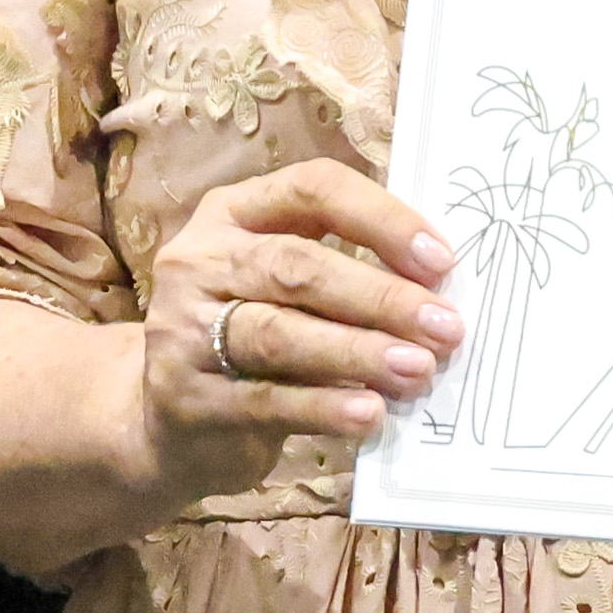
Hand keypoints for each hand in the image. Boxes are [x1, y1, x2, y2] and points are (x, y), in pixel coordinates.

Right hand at [127, 160, 460, 519]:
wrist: (168, 424)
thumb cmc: (251, 337)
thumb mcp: (284, 289)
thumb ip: (344, 275)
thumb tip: (439, 292)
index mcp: (234, 213)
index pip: (312, 189)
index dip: (381, 218)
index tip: (441, 260)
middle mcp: (201, 261)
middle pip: (296, 266)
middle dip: (380, 296)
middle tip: (445, 327)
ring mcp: (184, 330)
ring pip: (279, 333)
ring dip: (358, 352)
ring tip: (417, 370)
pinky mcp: (186, 398)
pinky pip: (265, 399)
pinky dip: (324, 406)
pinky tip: (370, 414)